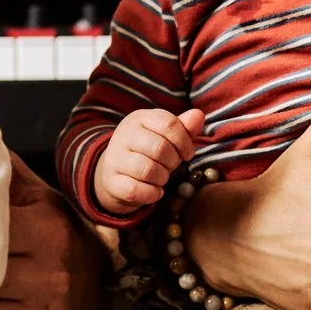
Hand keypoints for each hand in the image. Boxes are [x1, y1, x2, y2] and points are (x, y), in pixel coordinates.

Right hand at [92, 107, 206, 213]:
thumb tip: (198, 115)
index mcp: (139, 119)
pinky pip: (136, 190)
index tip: (187, 154)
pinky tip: (155, 191)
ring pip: (148, 170)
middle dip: (173, 161)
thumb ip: (183, 127)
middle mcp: (124, 135)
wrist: (115, 173)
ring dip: (163, 178)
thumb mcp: (165, 136)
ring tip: (162, 178)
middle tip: (171, 166)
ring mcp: (115, 158)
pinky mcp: (112, 181)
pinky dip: (152, 193)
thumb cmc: (148, 151)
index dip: (184, 141)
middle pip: (160, 148)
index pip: (169, 123)